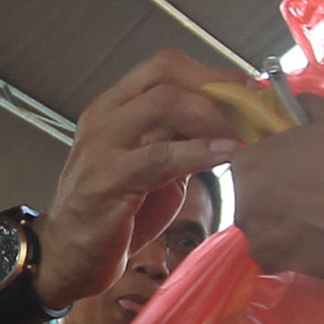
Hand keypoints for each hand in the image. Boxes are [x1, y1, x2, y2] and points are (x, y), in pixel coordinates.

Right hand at [36, 52, 243, 308]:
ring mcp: (101, 146)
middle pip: (166, 77)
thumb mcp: (155, 169)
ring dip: (213, 117)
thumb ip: (182, 142)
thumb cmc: (116, 213)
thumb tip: (234, 126)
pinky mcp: (106, 181)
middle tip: (255, 111)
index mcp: (115, 107)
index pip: (164, 66)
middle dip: (218, 89)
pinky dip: (197, 152)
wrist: (67, 257)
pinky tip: (226, 155)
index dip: (213, 73)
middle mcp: (105, 117)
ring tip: (248, 132)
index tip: (252, 89)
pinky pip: (158, 157)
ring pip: (163, 106)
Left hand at [228, 98, 323, 280]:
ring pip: (272, 231)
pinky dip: (306, 250)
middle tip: (319, 193)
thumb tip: (297, 103)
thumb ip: (307, 107)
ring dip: (292, 226)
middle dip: (280, 197)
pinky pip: (290, 255)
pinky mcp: (283, 270)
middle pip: (257, 199)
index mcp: (248, 165)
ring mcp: (261, 243)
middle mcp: (242, 207)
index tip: (302, 165)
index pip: (250, 161)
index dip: (276, 162)